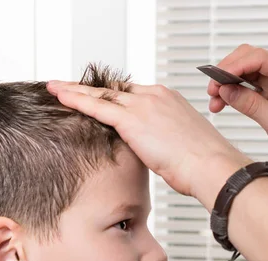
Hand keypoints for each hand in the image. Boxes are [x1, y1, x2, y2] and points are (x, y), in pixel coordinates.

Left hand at [47, 82, 250, 205]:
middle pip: (113, 89)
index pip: (132, 93)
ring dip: (75, 90)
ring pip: (101, 94)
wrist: (211, 166)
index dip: (111, 95)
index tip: (98, 96)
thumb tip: (156, 150)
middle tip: (69, 87)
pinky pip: (96, 106)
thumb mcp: (183, 144)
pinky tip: (60, 96)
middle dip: (89, 88)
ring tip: (55, 88)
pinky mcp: (133, 120)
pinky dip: (75, 99)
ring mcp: (144, 105)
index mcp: (169, 100)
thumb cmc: (203, 163)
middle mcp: (155, 96)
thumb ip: (164, 140)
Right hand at [208, 44, 267, 170]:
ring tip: (215, 102)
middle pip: (248, 58)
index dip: (235, 65)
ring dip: (227, 83)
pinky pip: (246, 84)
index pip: (259, 58)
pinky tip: (223, 103)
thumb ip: (251, 105)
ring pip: (244, 70)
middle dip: (227, 72)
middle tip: (212, 92)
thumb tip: (226, 91)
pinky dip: (232, 91)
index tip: (217, 80)